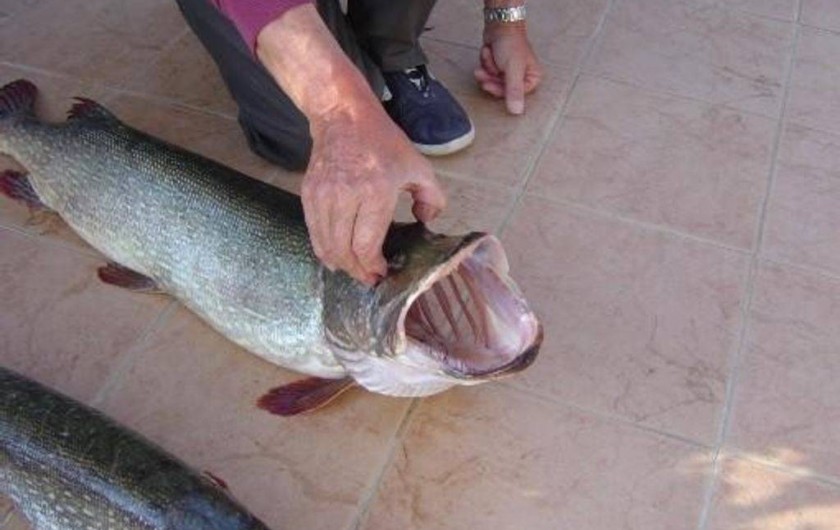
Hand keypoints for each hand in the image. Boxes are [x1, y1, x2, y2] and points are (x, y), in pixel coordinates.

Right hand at [255, 5, 445, 285]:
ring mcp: (323, 195)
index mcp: (376, 191)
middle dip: (357, 271)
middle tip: (368, 278)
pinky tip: (334, 256)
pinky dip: (323, 248)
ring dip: (340, 263)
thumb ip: (433, 197)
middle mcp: (346, 196)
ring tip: (353, 269)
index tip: (381, 273)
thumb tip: (426, 222)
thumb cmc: (383, 142)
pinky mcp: (308, 193)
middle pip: (345, 250)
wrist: (343, 116)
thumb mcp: (418, 166)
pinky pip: (313, 231)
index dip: (372, 266)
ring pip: (326, 244)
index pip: (366, 244)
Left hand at [474, 22, 542, 113]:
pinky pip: (488, 74)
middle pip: (501, 90)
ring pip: (492, 82)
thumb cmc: (510, 43)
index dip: (499, 90)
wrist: (499, 25)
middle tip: (485, 71)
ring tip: (489, 55)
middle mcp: (522, 77)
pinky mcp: (498, 67)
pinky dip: (485, 63)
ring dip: (487, 68)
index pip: (513, 96)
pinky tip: (489, 53)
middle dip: (490, 77)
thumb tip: (517, 111)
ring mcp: (509, 73)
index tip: (491, 83)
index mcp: (532, 78)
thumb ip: (514, 91)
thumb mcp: (513, 69)